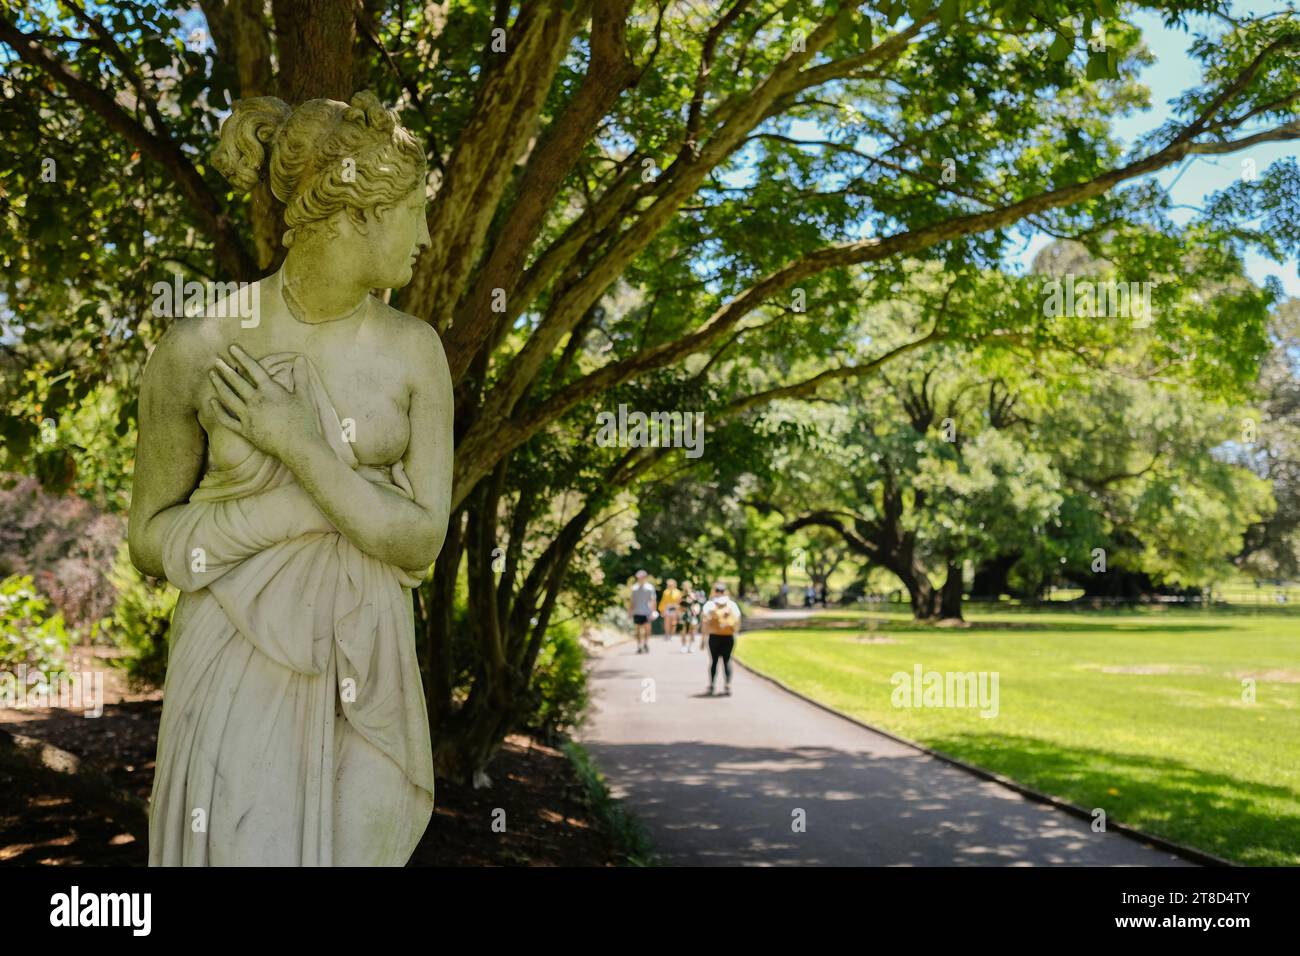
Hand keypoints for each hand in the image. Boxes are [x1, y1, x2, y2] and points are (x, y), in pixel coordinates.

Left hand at [209, 345, 320, 463]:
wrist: (298, 445)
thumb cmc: (303, 420)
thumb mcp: (304, 396)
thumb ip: (301, 376)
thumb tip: (301, 358)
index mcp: (269, 390)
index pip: (253, 369)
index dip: (242, 356)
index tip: (232, 347)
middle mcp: (255, 401)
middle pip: (236, 381)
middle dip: (225, 369)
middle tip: (216, 360)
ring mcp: (248, 416)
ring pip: (228, 397)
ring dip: (218, 385)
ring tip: (212, 375)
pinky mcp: (245, 431)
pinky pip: (227, 420)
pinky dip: (218, 410)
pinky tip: (211, 402)